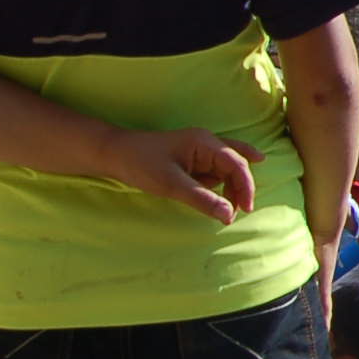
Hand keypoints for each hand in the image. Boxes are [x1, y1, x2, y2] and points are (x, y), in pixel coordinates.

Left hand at [101, 128, 262, 223]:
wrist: (113, 155)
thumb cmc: (140, 164)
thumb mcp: (171, 185)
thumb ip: (202, 199)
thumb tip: (229, 215)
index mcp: (205, 142)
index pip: (237, 164)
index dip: (246, 187)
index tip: (246, 210)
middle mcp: (207, 144)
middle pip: (236, 166)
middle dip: (238, 189)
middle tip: (235, 213)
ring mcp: (200, 152)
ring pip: (226, 172)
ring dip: (226, 189)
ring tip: (219, 208)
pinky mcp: (192, 160)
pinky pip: (212, 174)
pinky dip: (213, 187)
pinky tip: (208, 197)